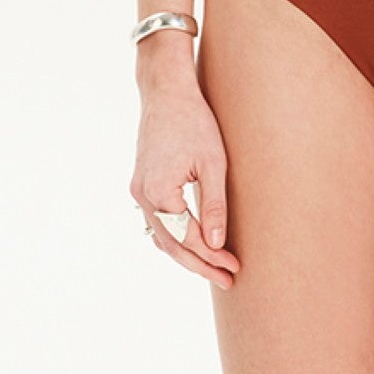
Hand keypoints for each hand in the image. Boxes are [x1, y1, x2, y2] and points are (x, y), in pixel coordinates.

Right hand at [130, 73, 241, 289]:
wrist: (166, 92)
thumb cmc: (194, 122)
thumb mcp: (213, 164)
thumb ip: (213, 207)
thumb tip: (217, 245)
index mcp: (159, 192)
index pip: (189, 238)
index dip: (213, 257)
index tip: (235, 268)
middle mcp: (143, 196)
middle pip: (172, 244)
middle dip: (200, 264)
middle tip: (226, 280)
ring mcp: (138, 191)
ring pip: (161, 236)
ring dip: (186, 254)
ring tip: (213, 270)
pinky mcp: (141, 184)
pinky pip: (157, 222)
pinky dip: (174, 237)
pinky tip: (192, 246)